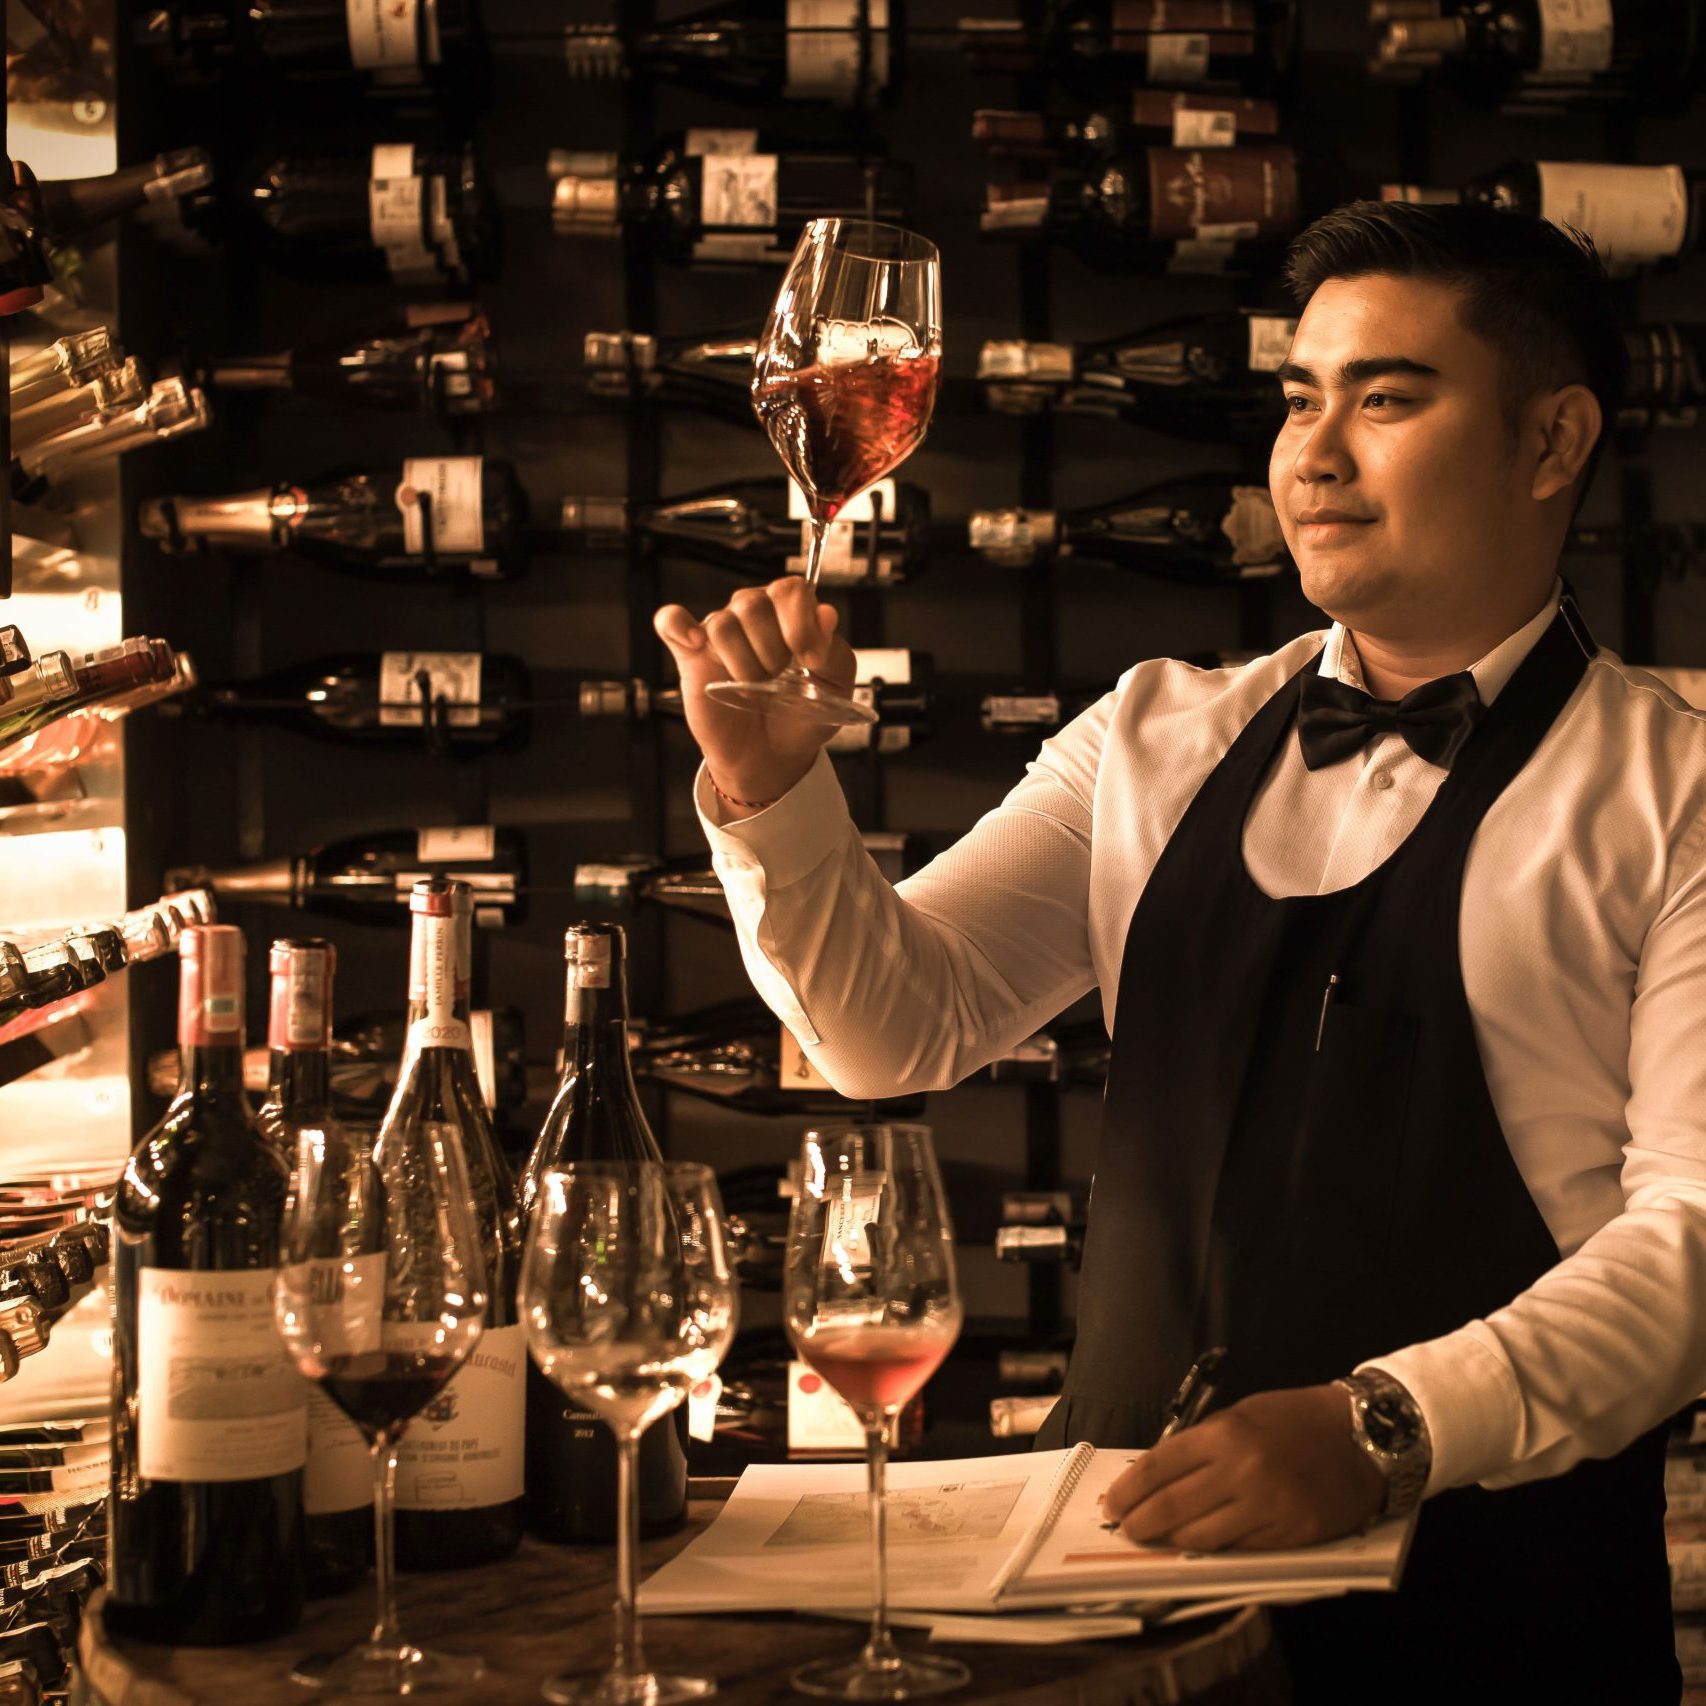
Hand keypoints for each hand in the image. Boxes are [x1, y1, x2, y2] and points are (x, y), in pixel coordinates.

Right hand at [653, 578, 856, 805]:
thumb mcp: (834, 687)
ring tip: (752, 687)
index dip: (801, 624)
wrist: (772, 754)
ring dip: (742, 664)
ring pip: (723, 624)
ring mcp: (720, 633)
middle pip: (752, 603)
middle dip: (771, 649)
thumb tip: (826, 614)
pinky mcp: (691, 654)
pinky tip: (696, 644)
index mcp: (791, 612)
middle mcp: (754, 614)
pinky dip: (678, 626)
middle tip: (777, 678)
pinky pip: (671, 621)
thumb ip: (834, 650)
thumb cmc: (803, 716)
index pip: (790, 590)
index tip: (811, 661)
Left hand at [1101, 1384, 1387, 1551]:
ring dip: (1171, 1541)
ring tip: (1155, 1540)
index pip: (1160, 1467)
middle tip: (1125, 1529)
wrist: (1362, 1437)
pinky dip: (1213, 1548)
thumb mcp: (1242, 1416)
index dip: (1129, 1490)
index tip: (1112, 1503)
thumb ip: (1203, 1445)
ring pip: (1201, 1537)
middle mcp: (1241, 1471)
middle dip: (1141, 1522)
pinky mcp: (1289, 1534)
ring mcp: (1266, 1507)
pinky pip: (1238, 1548)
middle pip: (1172, 1506)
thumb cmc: (1295, 1419)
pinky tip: (1196, 1547)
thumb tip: (1160, 1474)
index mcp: (1224, 1434)